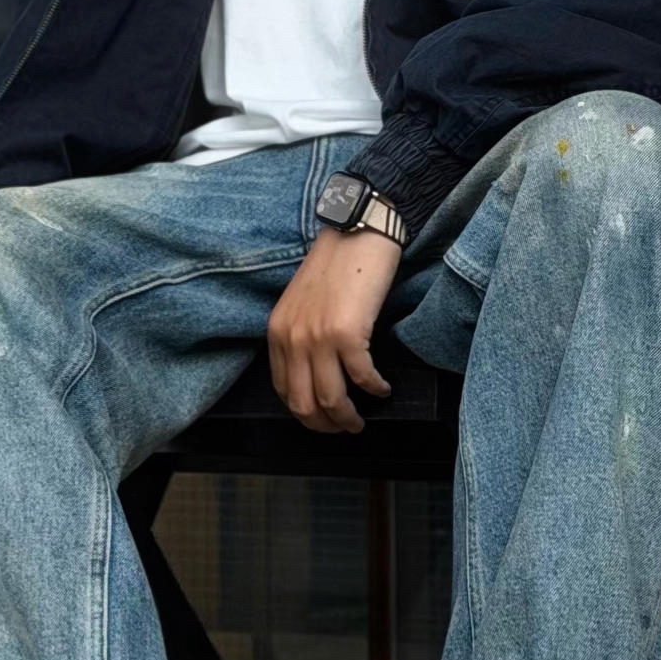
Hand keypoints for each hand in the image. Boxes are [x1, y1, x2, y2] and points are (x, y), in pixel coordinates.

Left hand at [267, 225, 400, 432]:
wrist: (357, 231)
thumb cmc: (337, 264)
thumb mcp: (303, 302)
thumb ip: (302, 335)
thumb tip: (317, 372)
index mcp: (278, 332)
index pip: (283, 390)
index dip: (305, 414)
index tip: (323, 419)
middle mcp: (293, 338)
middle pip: (303, 404)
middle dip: (325, 426)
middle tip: (344, 429)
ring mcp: (318, 337)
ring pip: (331, 399)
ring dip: (349, 418)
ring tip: (362, 421)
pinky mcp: (347, 333)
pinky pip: (362, 377)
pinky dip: (374, 389)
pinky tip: (382, 389)